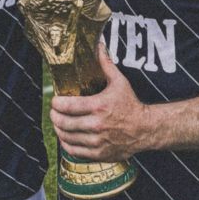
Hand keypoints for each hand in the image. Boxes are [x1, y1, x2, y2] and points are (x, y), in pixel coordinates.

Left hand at [50, 45, 150, 161]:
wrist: (145, 129)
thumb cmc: (130, 104)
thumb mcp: (119, 81)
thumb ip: (105, 64)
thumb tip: (98, 45)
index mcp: (99, 106)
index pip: (68, 106)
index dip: (56, 103)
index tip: (54, 100)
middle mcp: (96, 125)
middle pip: (64, 122)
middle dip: (54, 116)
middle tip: (53, 111)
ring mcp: (97, 142)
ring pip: (67, 137)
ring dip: (58, 129)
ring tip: (57, 122)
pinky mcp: (99, 154)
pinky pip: (75, 151)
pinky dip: (66, 144)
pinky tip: (65, 136)